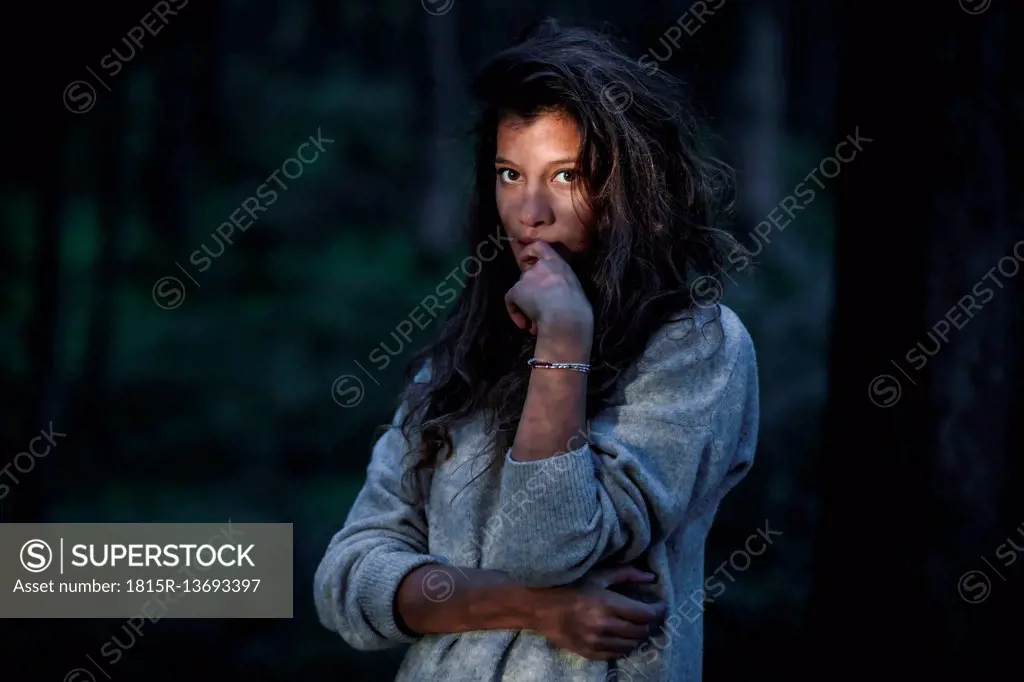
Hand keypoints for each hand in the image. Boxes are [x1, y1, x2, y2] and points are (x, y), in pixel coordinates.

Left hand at [504, 241, 591, 336]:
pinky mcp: (516, 290)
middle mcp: (540, 266)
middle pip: (529, 276)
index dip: (531, 252)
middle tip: (540, 309)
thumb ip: (562, 286)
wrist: (566, 316)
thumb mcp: (574, 289)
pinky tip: (525, 325)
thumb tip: (556, 299)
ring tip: (535, 322)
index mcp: (558, 263)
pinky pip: (511, 301)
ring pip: (521, 291)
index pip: (540, 246)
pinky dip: (515, 313)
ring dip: (526, 306)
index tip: (528, 261)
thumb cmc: (576, 308)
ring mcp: (527, 278)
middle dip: (532, 293)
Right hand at [531, 565, 665, 660]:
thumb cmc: (568, 586)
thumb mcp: (597, 575)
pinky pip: (616, 654)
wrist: (538, 607)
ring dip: (637, 635)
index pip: (646, 614)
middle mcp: (604, 626)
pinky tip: (620, 635)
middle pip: (641, 630)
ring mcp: (596, 642)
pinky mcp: (589, 652)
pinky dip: (623, 646)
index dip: (658, 610)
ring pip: (631, 644)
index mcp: (607, 604)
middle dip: (648, 622)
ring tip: (633, 624)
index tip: (659, 605)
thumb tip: (652, 577)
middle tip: (645, 613)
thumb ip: (626, 575)